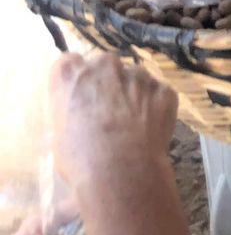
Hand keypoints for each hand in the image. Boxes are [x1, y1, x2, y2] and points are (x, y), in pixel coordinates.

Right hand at [50, 54, 177, 190]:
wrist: (122, 171)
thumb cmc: (81, 159)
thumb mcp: (60, 136)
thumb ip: (70, 115)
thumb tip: (79, 120)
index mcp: (71, 74)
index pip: (70, 63)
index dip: (78, 81)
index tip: (82, 96)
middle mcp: (104, 66)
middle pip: (106, 65)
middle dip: (108, 82)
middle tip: (110, 110)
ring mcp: (138, 75)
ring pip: (136, 78)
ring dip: (134, 93)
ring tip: (133, 123)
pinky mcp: (165, 89)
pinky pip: (158, 93)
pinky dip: (156, 106)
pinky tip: (151, 129)